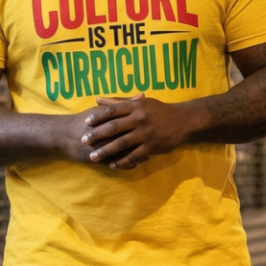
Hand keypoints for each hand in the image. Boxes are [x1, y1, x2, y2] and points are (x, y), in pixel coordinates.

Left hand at [79, 94, 194, 169]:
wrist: (183, 120)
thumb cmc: (158, 110)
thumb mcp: (140, 102)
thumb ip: (118, 102)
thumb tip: (97, 99)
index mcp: (135, 106)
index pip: (112, 111)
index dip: (97, 117)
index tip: (85, 123)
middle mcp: (139, 119)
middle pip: (113, 127)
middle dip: (96, 135)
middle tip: (83, 141)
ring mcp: (145, 134)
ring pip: (121, 143)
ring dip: (105, 151)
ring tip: (93, 156)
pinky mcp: (152, 146)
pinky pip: (134, 156)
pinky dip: (122, 161)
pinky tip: (112, 165)